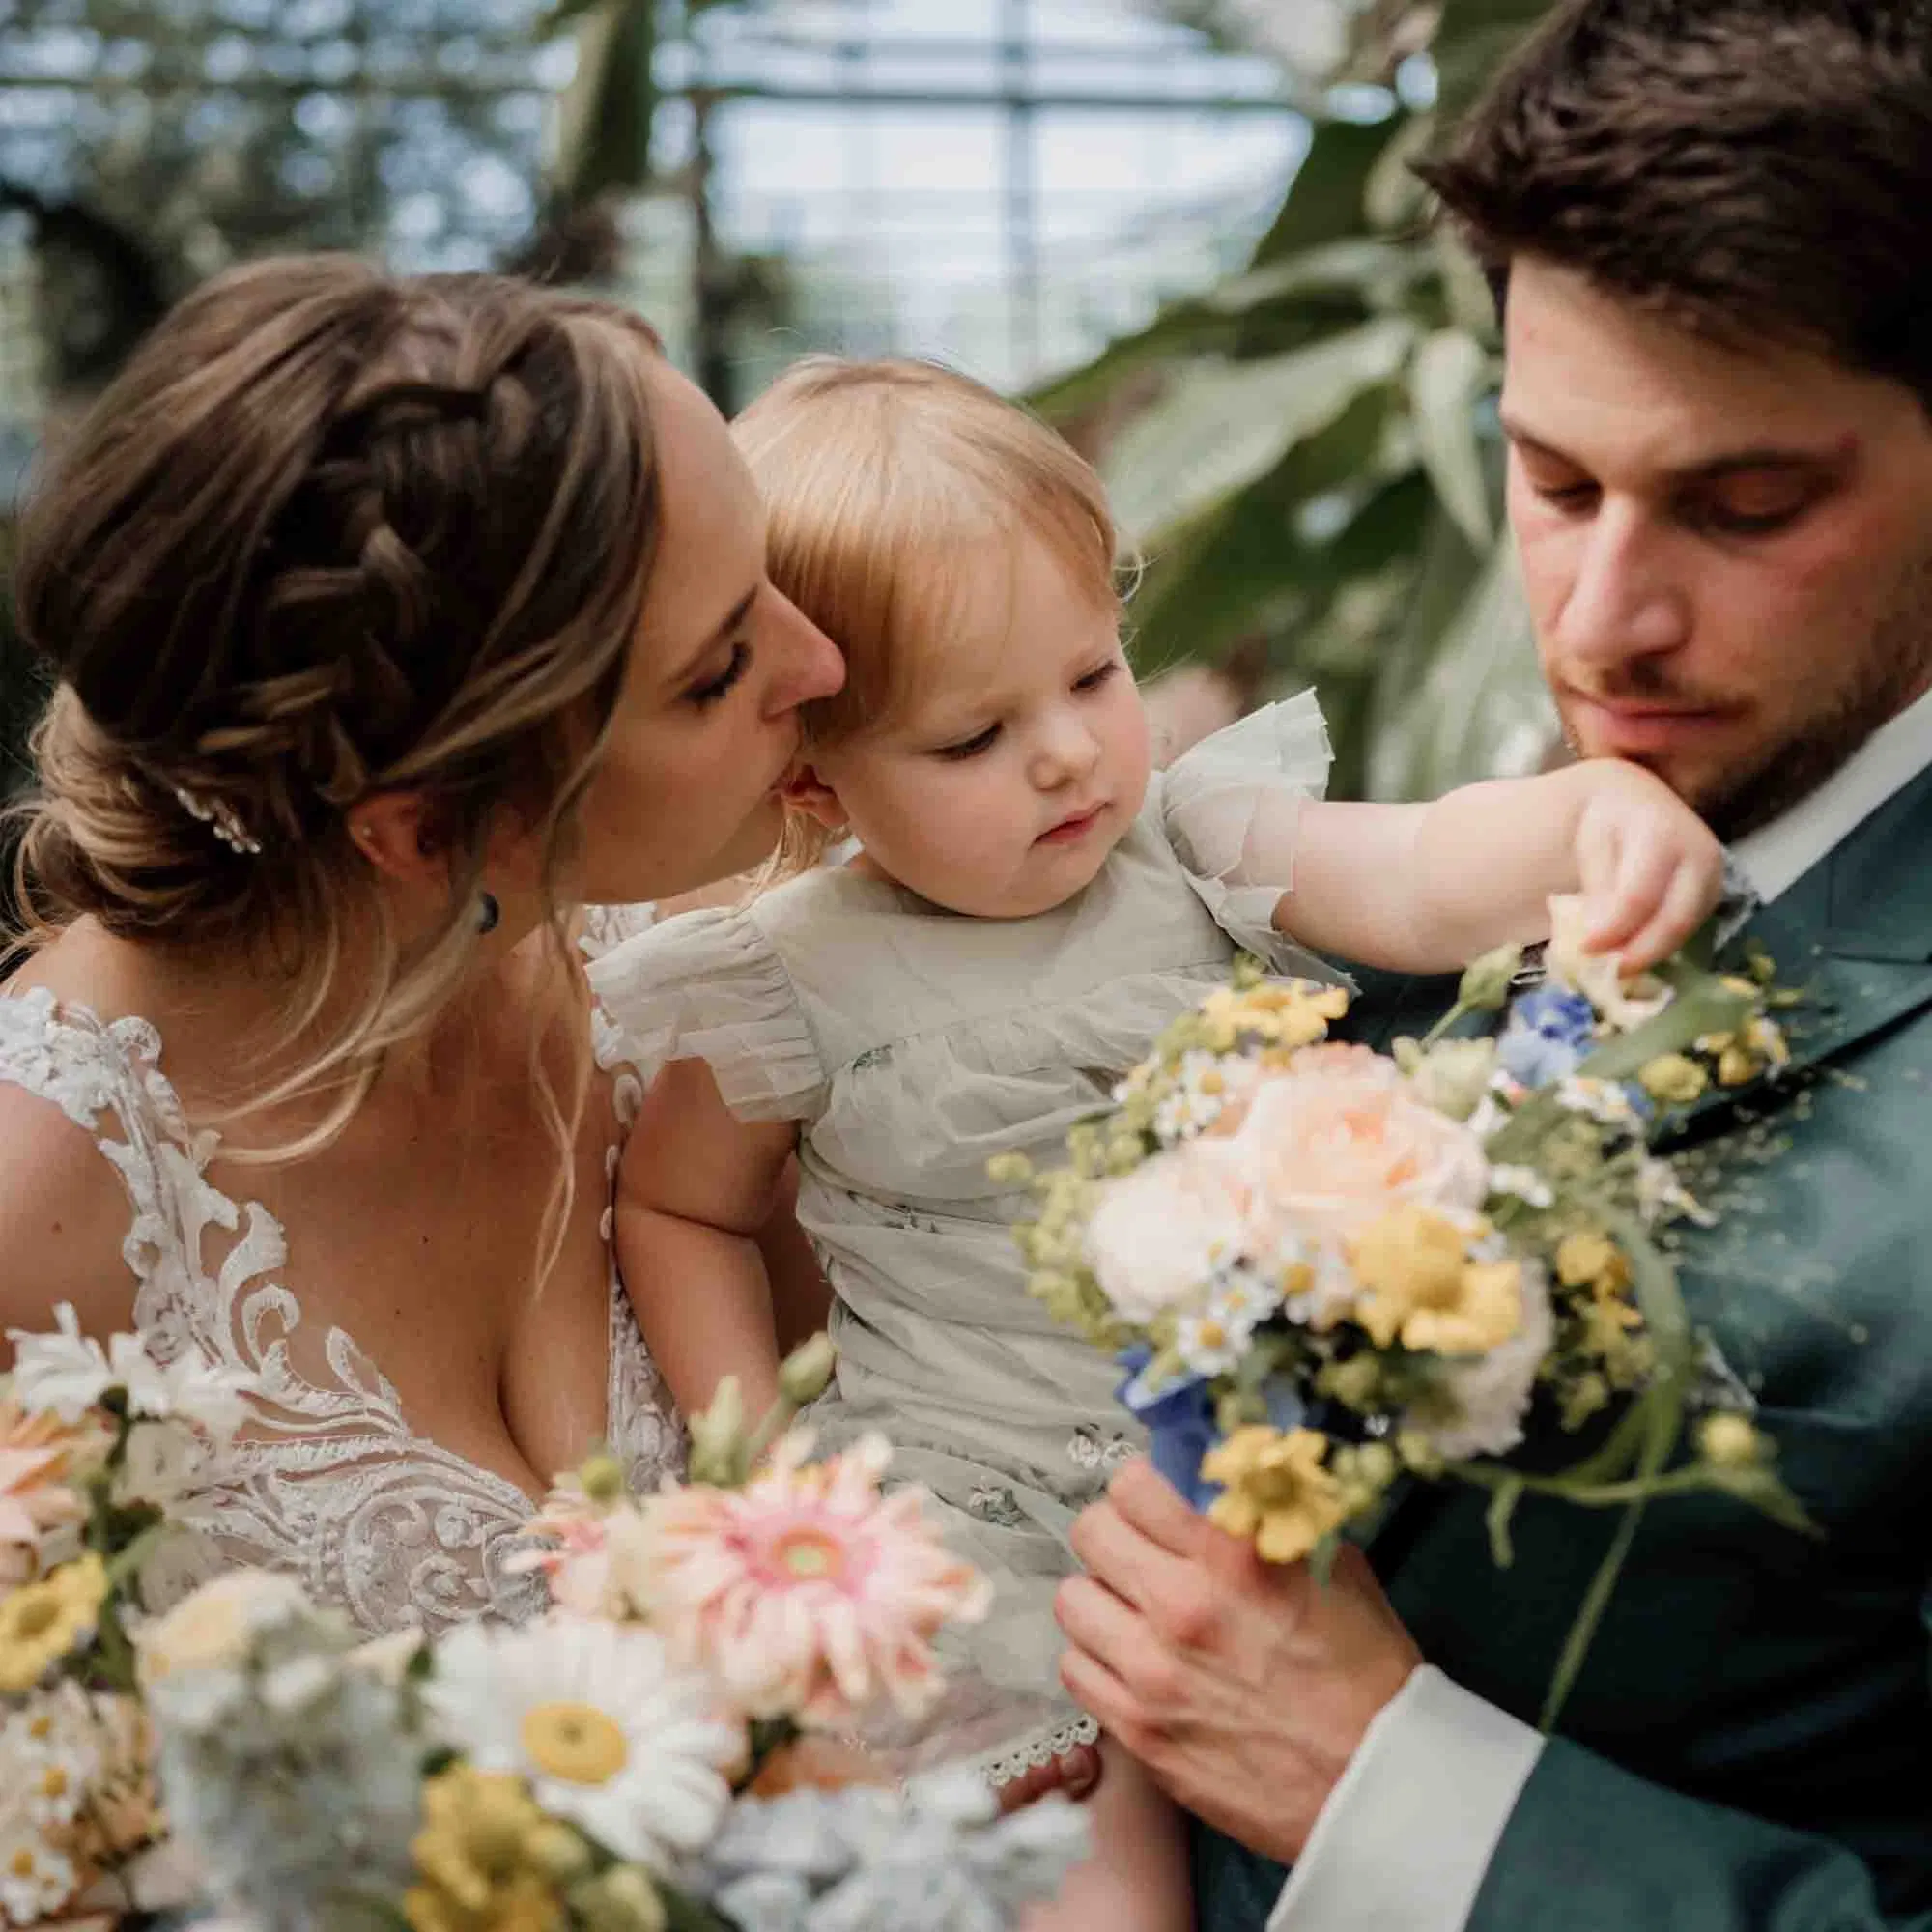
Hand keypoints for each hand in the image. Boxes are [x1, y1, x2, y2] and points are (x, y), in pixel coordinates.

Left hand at [1056, 1458, 1419, 1864]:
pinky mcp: (1138, 1731)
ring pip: (1073, 1599)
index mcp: (1231, 1557)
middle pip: (1092, 1532)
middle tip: (1139, 1552)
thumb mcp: (1335, 1571)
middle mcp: (1180, 1606)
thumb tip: (1232, 1488)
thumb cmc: (1366, 1677)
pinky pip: (1074, 1669)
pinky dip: (1097, 1659)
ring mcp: (1152, 1672)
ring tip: (1132, 1611)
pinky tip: (1131, 1663)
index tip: (1154, 1504)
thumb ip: (1272, 1524)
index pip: (1133, 1486)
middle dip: (1115, 1533)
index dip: (1143, 1489)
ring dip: (1101, 1597)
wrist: (1372, 1787)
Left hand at [1571, 761, 1724, 969]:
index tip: (1585, 950)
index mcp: (1660, 831)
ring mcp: (1712, 874)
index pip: (1639, 895)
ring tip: (1616, 967)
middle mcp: (1698, 852)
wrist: (1638, 802)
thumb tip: (1599, 935)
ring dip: (1650, 953)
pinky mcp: (1713, 893)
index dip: (1613, 929)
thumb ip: (1597, 888)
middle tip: (1606, 972)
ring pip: (1686, 929)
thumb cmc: (1607, 824)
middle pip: (1675, 919)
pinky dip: (1660, 945)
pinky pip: (1690, 929)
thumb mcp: (1592, 846)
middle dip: (1638, 952)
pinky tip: (1634, 953)